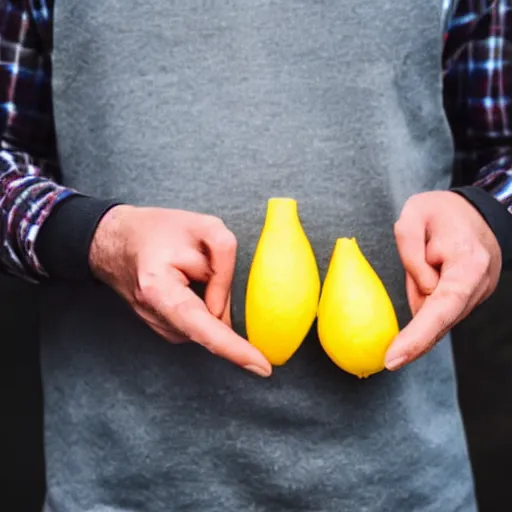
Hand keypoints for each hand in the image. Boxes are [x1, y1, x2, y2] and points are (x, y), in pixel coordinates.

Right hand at [89, 205, 271, 376]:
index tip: (262, 368)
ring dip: (212, 299)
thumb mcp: (202, 226)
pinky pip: (201, 321)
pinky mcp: (166, 328)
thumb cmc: (157, 230)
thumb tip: (223, 310)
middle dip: (222, 299)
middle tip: (201, 264)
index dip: (234, 350)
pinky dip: (205, 304)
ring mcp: (160, 327)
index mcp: (159, 290)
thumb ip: (224, 263)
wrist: (115, 242)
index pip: (203, 327)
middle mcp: (157, 317)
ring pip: (209, 323)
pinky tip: (187, 280)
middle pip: (212, 323)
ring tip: (187, 267)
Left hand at [385, 191, 501, 370]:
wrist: (474, 210)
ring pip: (442, 318)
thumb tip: (421, 294)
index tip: (394, 357)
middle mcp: (478, 284)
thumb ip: (410, 253)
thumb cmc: (441, 211)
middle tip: (390, 359)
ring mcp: (478, 293)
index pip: (442, 307)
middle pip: (444, 320)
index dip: (419, 336)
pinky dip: (426, 316)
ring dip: (421, 319)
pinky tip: (414, 315)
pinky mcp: (469, 297)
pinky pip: (442, 312)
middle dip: (417, 340)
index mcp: (468, 263)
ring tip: (412, 296)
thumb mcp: (413, 215)